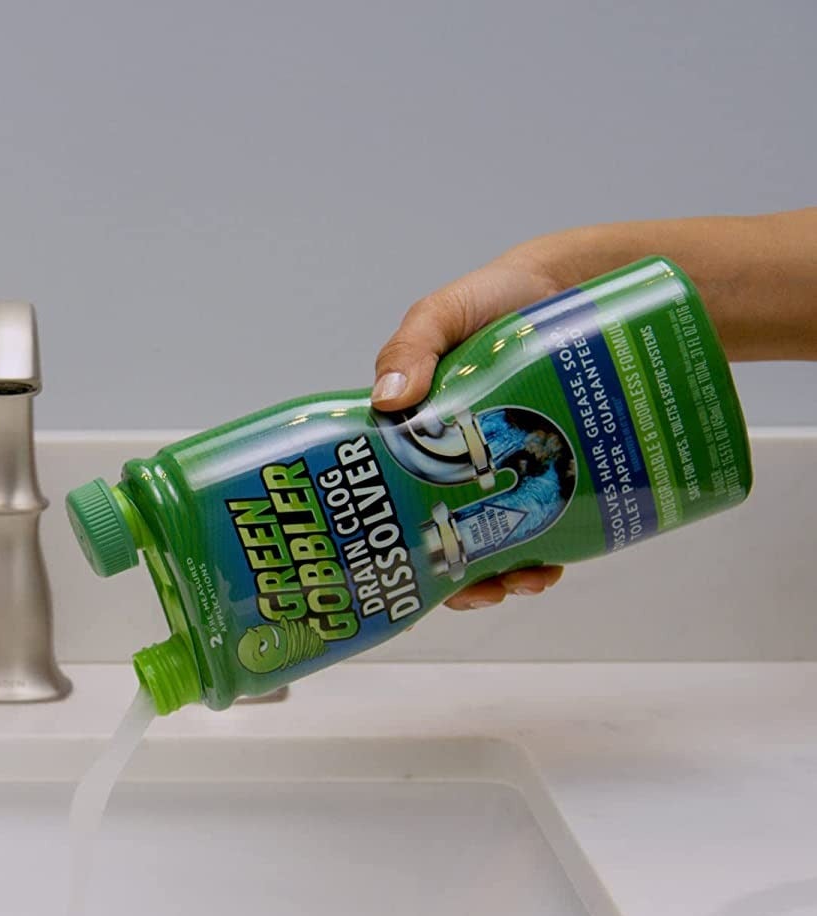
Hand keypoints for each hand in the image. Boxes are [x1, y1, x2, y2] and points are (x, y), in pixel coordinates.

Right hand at [370, 245, 566, 609]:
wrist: (570, 283)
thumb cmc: (491, 297)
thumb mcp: (441, 313)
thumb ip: (411, 346)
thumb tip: (387, 399)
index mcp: (414, 435)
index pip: (390, 495)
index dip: (391, 539)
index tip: (402, 564)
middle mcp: (453, 463)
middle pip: (441, 535)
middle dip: (455, 576)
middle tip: (477, 589)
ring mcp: (503, 471)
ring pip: (493, 541)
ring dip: (503, 572)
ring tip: (525, 580)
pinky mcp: (548, 470)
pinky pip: (543, 525)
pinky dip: (545, 553)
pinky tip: (553, 565)